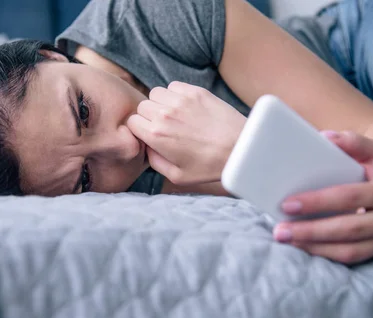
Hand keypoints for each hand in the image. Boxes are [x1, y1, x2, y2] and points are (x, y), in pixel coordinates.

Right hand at [127, 81, 245, 185]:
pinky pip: (173, 86)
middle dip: (149, 116)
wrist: (241, 149)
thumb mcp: (177, 176)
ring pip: (156, 93)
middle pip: (142, 106)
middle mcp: (165, 114)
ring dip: (161, 103)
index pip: (132, 122)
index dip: (140, 129)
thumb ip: (154, 162)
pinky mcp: (196, 91)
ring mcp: (180, 100)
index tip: (150, 135)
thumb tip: (146, 148)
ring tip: (175, 116)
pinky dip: (175, 94)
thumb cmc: (210, 166)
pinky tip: (186, 107)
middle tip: (164, 127)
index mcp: (156, 135)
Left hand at [274, 131, 372, 264]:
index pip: (350, 196)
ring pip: (349, 250)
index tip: (287, 204)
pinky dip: (323, 254)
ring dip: (313, 247)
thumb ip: (352, 142)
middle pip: (348, 228)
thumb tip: (325, 138)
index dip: (318, 202)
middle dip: (310, 230)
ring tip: (286, 240)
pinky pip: (350, 259)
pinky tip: (302, 247)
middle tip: (280, 230)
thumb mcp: (372, 153)